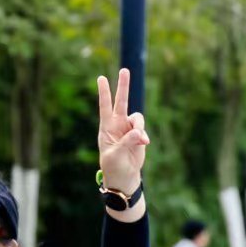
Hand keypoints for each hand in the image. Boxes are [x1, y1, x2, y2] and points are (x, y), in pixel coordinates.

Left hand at [97, 68, 149, 196]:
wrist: (124, 176)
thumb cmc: (114, 166)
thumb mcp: (116, 154)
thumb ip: (127, 141)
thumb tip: (140, 132)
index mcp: (106, 127)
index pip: (105, 107)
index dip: (104, 92)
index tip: (101, 78)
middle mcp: (117, 125)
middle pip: (122, 102)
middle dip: (123, 86)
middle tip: (125, 70)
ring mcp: (128, 129)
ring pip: (137, 118)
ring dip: (139, 127)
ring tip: (141, 140)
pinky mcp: (138, 135)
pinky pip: (143, 129)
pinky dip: (144, 136)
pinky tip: (144, 144)